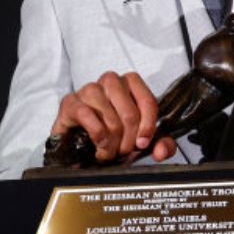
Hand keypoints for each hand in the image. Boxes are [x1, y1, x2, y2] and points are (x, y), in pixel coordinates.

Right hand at [53, 71, 175, 162]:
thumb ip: (160, 145)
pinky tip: (97, 146)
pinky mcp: (70, 102)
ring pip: (110, 119)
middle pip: (130, 114)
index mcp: (131, 84)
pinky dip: (97, 137)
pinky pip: (88, 117)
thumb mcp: (139, 141)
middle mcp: (111, 81)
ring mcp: (89, 89)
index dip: (148, 126)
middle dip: (128, 141)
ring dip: (111, 144)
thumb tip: (162, 150)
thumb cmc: (110, 136)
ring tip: (108, 152)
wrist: (77, 144)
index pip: (148, 101)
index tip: (143, 143)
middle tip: (122, 152)